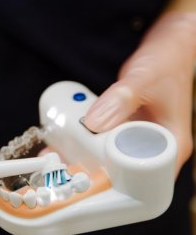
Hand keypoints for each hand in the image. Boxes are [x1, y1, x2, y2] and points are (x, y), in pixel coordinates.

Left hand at [84, 12, 195, 175]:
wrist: (167, 49)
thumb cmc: (167, 62)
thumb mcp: (144, 78)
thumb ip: (121, 99)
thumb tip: (94, 123)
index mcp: (172, 146)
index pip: (147, 181)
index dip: (118, 185)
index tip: (92, 182)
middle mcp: (157, 149)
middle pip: (125, 175)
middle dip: (96, 175)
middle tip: (68, 172)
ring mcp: (142, 142)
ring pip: (113, 160)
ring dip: (88, 160)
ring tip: (61, 159)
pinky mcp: (128, 133)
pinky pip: (106, 143)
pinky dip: (89, 142)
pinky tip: (68, 141)